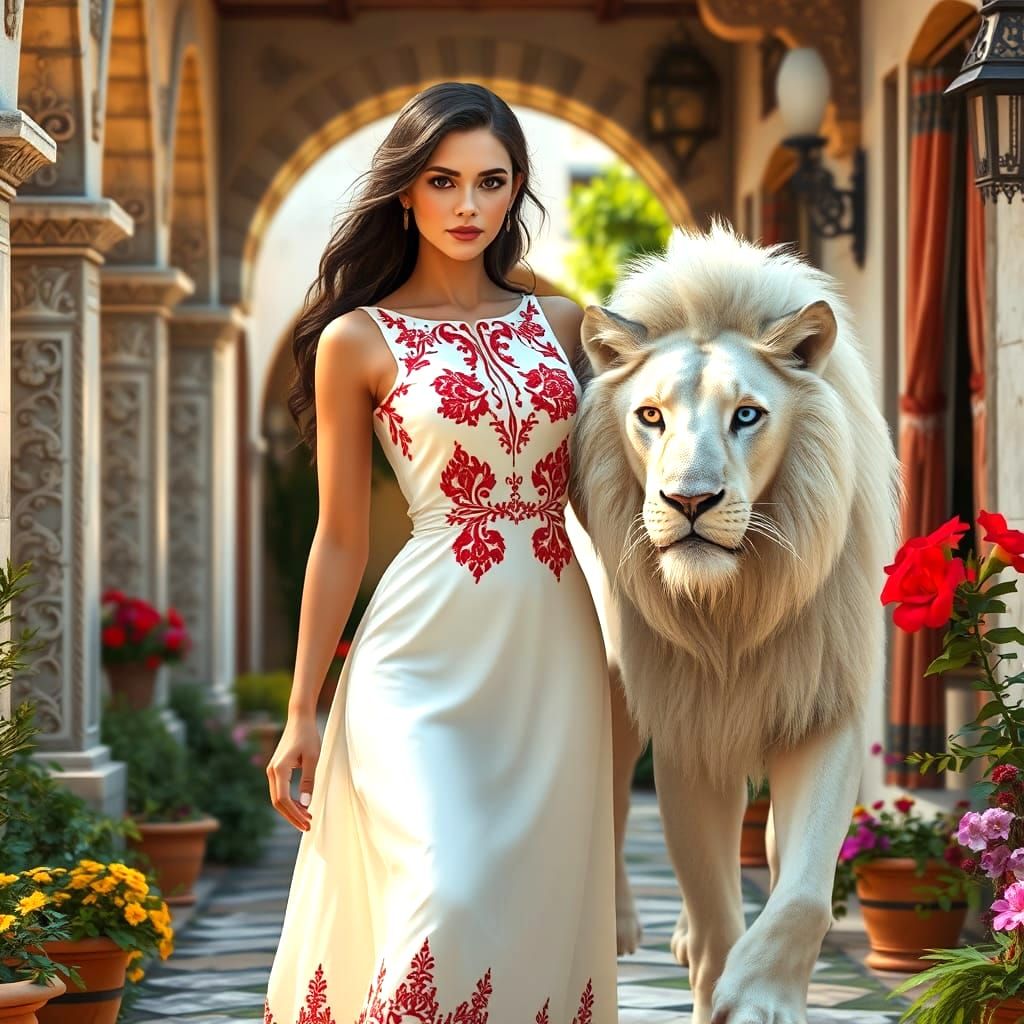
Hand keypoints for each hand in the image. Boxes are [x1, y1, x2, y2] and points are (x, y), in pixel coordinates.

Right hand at [266, 714, 321, 831]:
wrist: (299, 719)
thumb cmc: (308, 736)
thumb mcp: (313, 758)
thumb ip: (308, 780)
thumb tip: (306, 805)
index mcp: (279, 769)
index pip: (283, 799)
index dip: (294, 814)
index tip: (307, 823)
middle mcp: (272, 771)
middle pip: (278, 802)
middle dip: (292, 816)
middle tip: (308, 826)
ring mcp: (272, 770)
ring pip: (278, 798)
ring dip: (291, 810)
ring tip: (307, 818)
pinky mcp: (276, 769)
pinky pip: (280, 790)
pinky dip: (289, 801)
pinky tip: (302, 806)